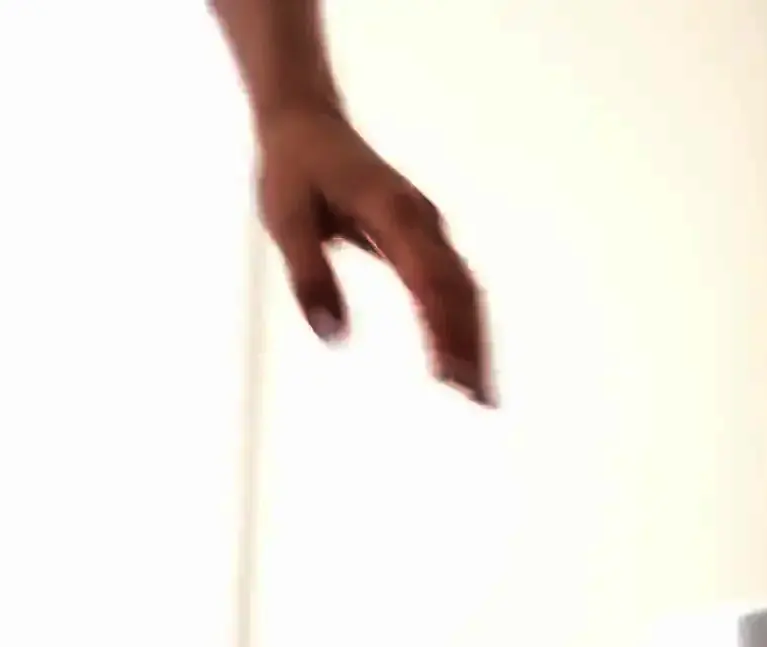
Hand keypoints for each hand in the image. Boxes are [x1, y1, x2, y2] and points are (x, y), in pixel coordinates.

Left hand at [254, 109, 492, 405]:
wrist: (307, 124)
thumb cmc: (293, 171)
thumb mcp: (285, 222)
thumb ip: (308, 276)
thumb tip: (334, 337)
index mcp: (393, 212)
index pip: (430, 280)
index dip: (445, 329)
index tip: (449, 377)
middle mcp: (422, 221)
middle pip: (461, 290)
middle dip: (473, 346)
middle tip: (480, 403)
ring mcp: (428, 229)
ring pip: (465, 289)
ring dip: (475, 340)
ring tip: (481, 396)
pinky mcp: (424, 238)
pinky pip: (453, 284)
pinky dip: (463, 323)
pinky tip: (462, 358)